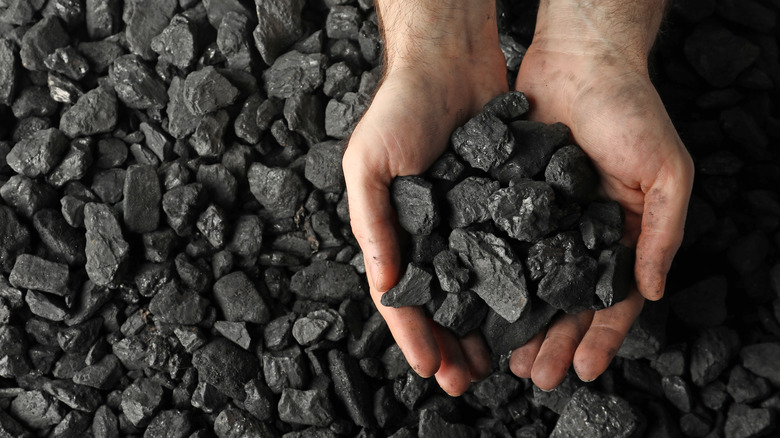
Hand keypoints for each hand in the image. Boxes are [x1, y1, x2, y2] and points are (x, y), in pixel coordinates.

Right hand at [342, 1, 507, 394]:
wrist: (449, 58)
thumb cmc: (398, 108)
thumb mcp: (368, 164)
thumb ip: (372, 222)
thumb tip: (383, 284)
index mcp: (394, 230)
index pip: (401, 295)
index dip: (414, 335)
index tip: (434, 370)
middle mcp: (430, 232)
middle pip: (441, 301)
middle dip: (452, 344)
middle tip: (469, 381)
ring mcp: (467, 221)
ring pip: (478, 286)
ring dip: (485, 326)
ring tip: (500, 362)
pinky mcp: (502, 203)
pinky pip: (509, 252)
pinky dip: (516, 284)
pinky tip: (529, 310)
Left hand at [508, 0, 694, 389]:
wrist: (580, 59)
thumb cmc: (632, 110)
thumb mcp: (666, 172)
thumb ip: (662, 232)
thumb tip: (652, 292)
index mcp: (619, 235)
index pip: (612, 299)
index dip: (602, 337)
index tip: (583, 368)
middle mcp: (578, 235)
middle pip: (565, 303)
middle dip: (553, 341)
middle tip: (535, 375)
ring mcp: (540, 222)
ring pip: (528, 284)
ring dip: (520, 324)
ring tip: (505, 357)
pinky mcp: (506, 201)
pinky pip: (497, 246)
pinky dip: (489, 279)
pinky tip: (477, 305)